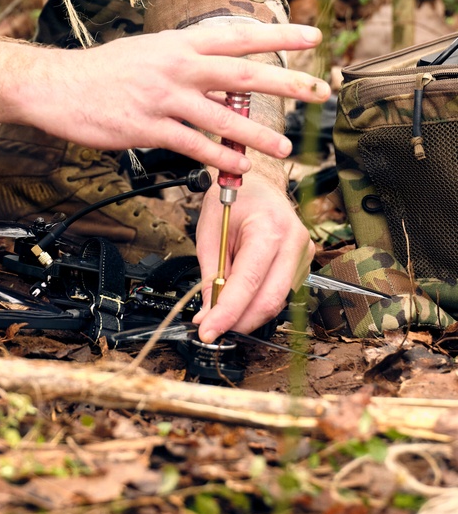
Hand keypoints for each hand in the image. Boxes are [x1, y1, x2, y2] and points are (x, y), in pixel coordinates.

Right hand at [28, 21, 326, 173]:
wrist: (57, 86)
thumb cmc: (106, 71)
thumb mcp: (151, 52)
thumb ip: (189, 60)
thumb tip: (227, 71)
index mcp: (179, 43)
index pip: (238, 36)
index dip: (278, 36)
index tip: (313, 36)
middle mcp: (176, 65)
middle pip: (241, 73)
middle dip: (286, 82)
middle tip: (320, 90)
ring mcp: (162, 96)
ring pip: (221, 116)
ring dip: (257, 135)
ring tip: (284, 150)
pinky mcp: (146, 127)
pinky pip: (191, 145)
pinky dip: (218, 158)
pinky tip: (238, 168)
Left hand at [192, 173, 311, 341]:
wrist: (258, 183)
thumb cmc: (233, 200)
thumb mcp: (210, 231)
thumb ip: (210, 274)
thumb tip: (209, 312)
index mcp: (268, 227)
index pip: (248, 283)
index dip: (227, 313)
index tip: (208, 331)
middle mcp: (293, 241)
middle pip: (269, 300)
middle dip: (239, 321)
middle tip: (213, 328)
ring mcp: (304, 253)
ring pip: (277, 301)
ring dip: (248, 314)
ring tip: (223, 310)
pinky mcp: (305, 262)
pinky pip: (282, 292)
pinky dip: (259, 301)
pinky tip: (241, 298)